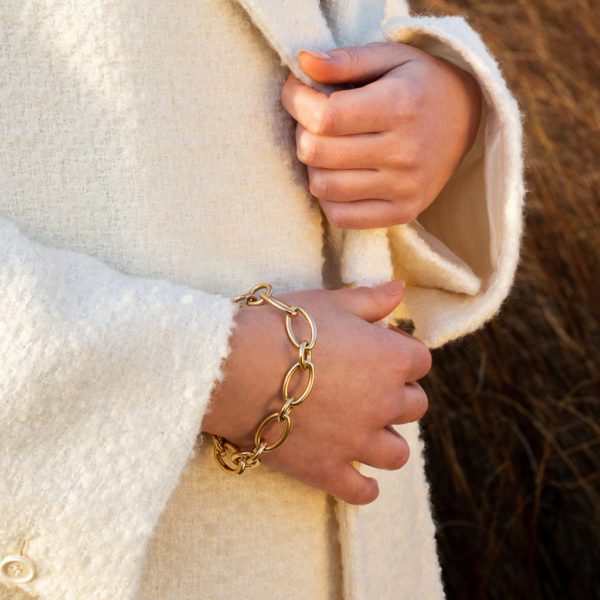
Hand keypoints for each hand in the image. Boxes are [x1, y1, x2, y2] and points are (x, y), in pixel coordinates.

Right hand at [202, 281, 431, 504]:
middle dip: (397, 395)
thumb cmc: (284, 327)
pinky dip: (364, 487)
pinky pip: (361, 492)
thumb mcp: (330, 302)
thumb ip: (372, 298)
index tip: (379, 347)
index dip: (401, 352)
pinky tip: (358, 477)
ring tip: (363, 429)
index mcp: (390, 360)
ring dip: (386, 441)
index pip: (420, 360)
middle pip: (415, 406)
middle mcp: (383, 404)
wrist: (236, 366)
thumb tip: (400, 288)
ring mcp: (357, 442)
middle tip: (367, 386)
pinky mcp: (327, 470)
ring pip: (397, 453)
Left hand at [281, 42, 481, 228]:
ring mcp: (404, 188)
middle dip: (302, 132)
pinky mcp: (403, 213)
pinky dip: (328, 198)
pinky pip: (341, 217)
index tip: (296, 92)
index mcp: (400, 106)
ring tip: (327, 147)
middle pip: (317, 153)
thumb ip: (345, 60)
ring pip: (323, 187)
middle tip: (313, 120)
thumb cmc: (419, 84)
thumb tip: (302, 62)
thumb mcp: (390, 56)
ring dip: (313, 166)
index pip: (324, 116)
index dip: (296, 102)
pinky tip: (338, 176)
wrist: (465, 120)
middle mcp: (404, 152)